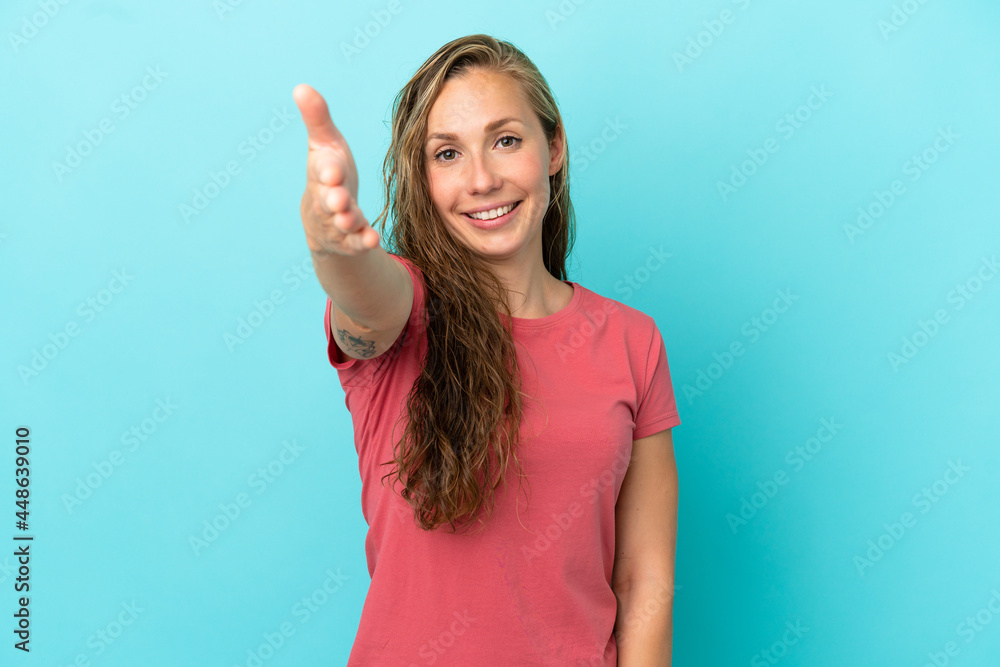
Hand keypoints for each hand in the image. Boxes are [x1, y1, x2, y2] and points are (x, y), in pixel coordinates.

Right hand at [293, 83, 380, 255]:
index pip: (323, 170)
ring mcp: (337, 221)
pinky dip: (363, 241)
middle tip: (338, 198)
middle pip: (328, 200)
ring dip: (347, 221)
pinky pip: (356, 242)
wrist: (323, 217)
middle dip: (333, 199)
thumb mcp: (325, 145)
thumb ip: (317, 119)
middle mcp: (326, 199)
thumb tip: (301, 86)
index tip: (332, 170)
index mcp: (322, 173)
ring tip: (352, 220)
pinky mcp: (350, 239)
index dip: (327, 170)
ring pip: (341, 223)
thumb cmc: (329, 173)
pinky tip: (373, 240)